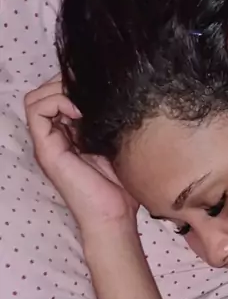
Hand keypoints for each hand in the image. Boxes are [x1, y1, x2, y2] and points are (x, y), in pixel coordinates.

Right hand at [25, 77, 138, 236]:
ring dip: (59, 90)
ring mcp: (48, 144)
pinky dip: (57, 102)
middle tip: (89, 90)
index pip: (56, 95)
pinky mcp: (47, 150)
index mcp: (68, 135)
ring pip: (35, 98)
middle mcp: (54, 137)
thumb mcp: (115, 144)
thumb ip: (106, 122)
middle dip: (64, 82)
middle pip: (43, 93)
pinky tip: (81, 111)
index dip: (71, 84)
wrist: (115, 216)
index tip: (98, 89)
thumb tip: (110, 93)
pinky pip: (37, 111)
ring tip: (84, 101)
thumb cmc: (121, 186)